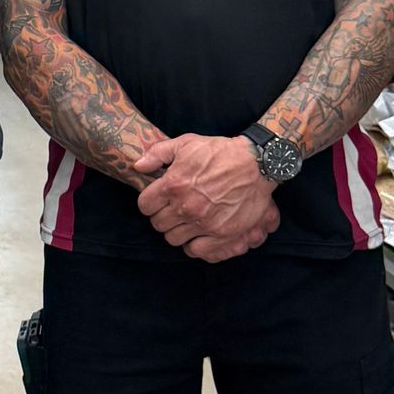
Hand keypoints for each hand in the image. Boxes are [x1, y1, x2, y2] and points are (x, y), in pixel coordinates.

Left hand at [134, 132, 279, 261]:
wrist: (255, 164)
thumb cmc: (219, 152)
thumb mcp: (186, 143)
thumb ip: (157, 154)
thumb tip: (138, 167)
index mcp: (173, 185)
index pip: (145, 206)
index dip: (149, 202)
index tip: (157, 200)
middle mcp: (185, 207)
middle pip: (158, 224)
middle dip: (162, 216)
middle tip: (172, 210)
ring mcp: (203, 223)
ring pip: (173, 239)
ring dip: (176, 230)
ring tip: (185, 221)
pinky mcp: (221, 234)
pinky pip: (196, 250)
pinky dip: (193, 245)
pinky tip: (196, 234)